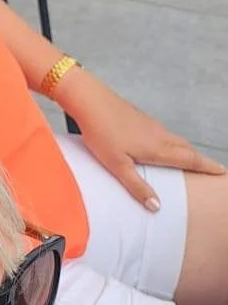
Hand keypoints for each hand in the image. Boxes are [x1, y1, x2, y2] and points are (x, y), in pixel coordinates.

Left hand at [58, 71, 225, 208]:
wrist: (89, 98)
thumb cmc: (101, 132)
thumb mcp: (117, 165)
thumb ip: (137, 186)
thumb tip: (157, 206)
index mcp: (158, 148)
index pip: (190, 159)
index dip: (208, 167)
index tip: (222, 172)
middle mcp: (159, 134)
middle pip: (186, 149)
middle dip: (200, 160)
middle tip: (211, 170)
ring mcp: (150, 123)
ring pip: (175, 139)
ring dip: (186, 150)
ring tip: (190, 161)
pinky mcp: (140, 117)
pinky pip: (163, 133)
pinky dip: (172, 142)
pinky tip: (162, 146)